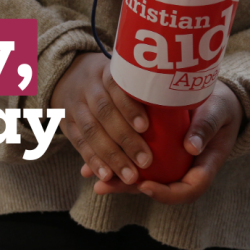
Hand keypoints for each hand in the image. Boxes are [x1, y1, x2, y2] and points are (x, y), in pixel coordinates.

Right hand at [52, 52, 151, 183]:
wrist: (69, 76)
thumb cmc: (115, 83)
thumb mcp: (127, 76)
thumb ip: (147, 91)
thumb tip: (181, 111)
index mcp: (108, 72)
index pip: (117, 86)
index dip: (129, 107)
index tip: (145, 126)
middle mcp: (89, 87)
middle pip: (104, 112)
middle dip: (125, 139)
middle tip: (146, 161)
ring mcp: (76, 106)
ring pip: (91, 131)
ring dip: (111, 156)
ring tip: (130, 177)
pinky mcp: (67, 124)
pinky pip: (79, 144)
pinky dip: (93, 161)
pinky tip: (107, 176)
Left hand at [84, 81, 243, 202]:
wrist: (218, 100)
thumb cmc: (221, 105)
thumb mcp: (218, 111)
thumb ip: (206, 126)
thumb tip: (191, 146)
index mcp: (204, 167)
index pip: (187, 190)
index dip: (165, 193)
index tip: (145, 185)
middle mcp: (186, 172)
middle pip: (158, 189)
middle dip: (130, 188)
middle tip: (104, 185)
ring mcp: (171, 165)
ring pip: (144, 179)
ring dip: (118, 179)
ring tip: (92, 176)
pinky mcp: (158, 156)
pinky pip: (138, 164)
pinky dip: (117, 162)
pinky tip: (93, 161)